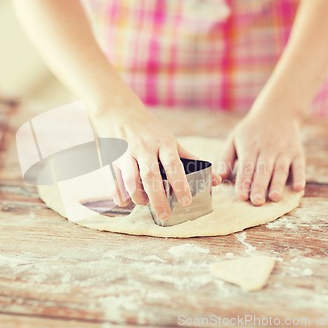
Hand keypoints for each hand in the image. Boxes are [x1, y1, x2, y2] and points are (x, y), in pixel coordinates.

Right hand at [88, 97, 221, 219]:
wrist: (118, 111)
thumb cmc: (150, 131)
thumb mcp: (170, 140)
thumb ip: (189, 160)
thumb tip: (216, 180)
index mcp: (163, 143)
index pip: (173, 164)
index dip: (180, 183)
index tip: (186, 201)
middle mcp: (144, 148)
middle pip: (150, 176)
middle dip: (158, 198)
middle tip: (165, 215)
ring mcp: (126, 153)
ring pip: (131, 179)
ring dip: (138, 196)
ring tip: (144, 204)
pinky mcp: (111, 158)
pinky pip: (114, 180)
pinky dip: (119, 194)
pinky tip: (124, 201)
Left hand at [219, 107, 305, 205]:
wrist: (278, 110)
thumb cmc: (251, 130)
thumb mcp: (234, 139)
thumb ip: (226, 159)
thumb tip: (218, 177)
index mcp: (250, 147)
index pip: (247, 166)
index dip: (244, 181)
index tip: (241, 195)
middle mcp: (268, 149)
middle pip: (263, 170)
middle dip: (260, 187)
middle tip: (257, 202)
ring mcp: (284, 151)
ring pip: (280, 170)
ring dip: (278, 184)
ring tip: (275, 198)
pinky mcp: (297, 152)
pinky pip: (299, 165)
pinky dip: (299, 176)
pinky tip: (298, 188)